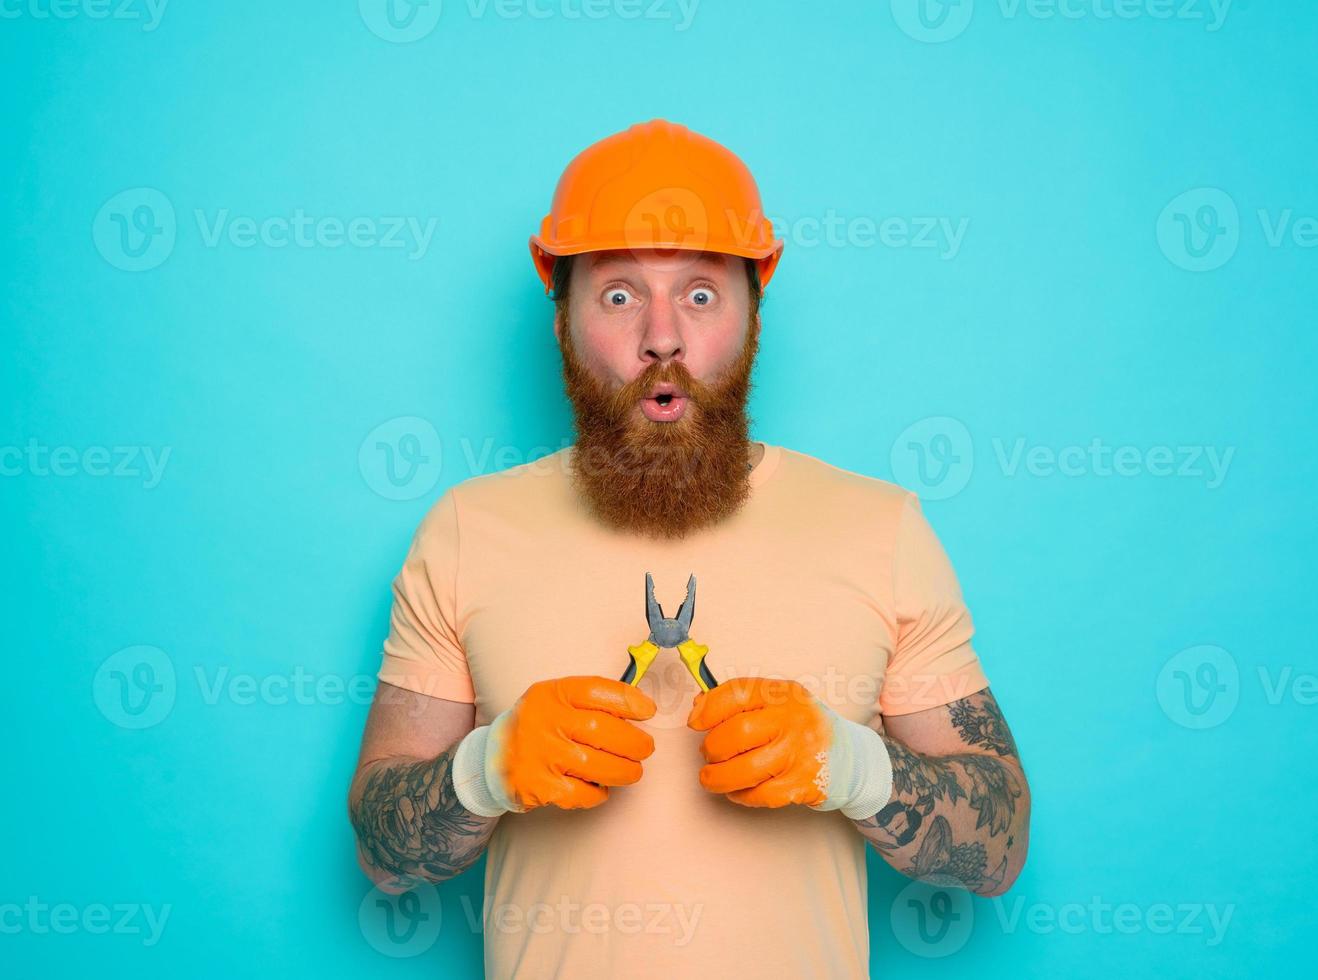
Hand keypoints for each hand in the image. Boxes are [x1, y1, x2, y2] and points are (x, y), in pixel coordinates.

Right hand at [452, 676, 655, 815]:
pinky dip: (599, 793)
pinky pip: (583, 794)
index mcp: (552, 694)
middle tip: (645, 748)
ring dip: (625, 771)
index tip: (648, 711)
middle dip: (634, 743)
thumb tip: (640, 708)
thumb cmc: (538, 725)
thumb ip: (591, 700)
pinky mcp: (539, 787)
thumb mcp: (556, 699)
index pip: (596, 690)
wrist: (491, 759)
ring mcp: (541, 755)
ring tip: (632, 771)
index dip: (629, 700)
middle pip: (603, 730)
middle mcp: (545, 721)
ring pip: (598, 766)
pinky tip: (599, 787)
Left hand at [686, 677, 892, 817]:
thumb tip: (698, 707)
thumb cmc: (804, 728)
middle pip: (737, 732)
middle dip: (712, 748)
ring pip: (744, 769)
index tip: (695, 722)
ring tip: (711, 777)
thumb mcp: (780, 703)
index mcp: (785, 693)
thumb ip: (742, 701)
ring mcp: (800, 753)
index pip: (738, 692)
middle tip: (708, 754)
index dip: (708, 708)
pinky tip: (737, 790)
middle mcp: (794, 719)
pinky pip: (760, 794)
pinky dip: (741, 795)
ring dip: (718, 777)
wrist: (851, 759)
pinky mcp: (803, 784)